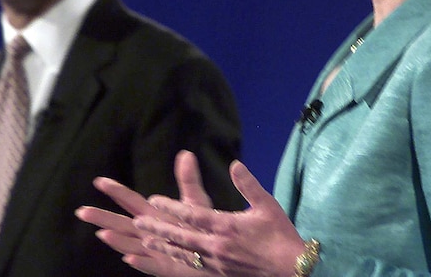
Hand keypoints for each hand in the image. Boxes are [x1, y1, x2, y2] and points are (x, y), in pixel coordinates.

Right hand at [75, 151, 215, 275]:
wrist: (215, 252)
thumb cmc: (202, 227)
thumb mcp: (196, 201)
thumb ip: (189, 180)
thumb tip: (186, 153)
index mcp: (154, 215)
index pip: (131, 201)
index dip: (116, 191)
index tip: (99, 181)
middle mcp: (149, 232)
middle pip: (122, 224)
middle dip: (103, 217)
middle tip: (82, 211)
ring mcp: (155, 251)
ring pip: (130, 245)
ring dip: (117, 240)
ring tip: (103, 233)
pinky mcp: (166, 267)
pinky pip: (151, 266)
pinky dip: (140, 263)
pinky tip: (129, 258)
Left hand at [136, 151, 304, 276]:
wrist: (291, 269)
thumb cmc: (280, 234)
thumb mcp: (267, 205)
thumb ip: (248, 184)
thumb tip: (235, 164)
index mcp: (227, 226)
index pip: (193, 215)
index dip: (172, 207)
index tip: (155, 199)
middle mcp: (218, 245)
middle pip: (181, 236)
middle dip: (158, 227)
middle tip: (138, 221)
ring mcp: (217, 262)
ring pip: (183, 253)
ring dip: (162, 245)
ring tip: (145, 239)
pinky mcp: (220, 273)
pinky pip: (192, 266)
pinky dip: (176, 259)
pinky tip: (169, 255)